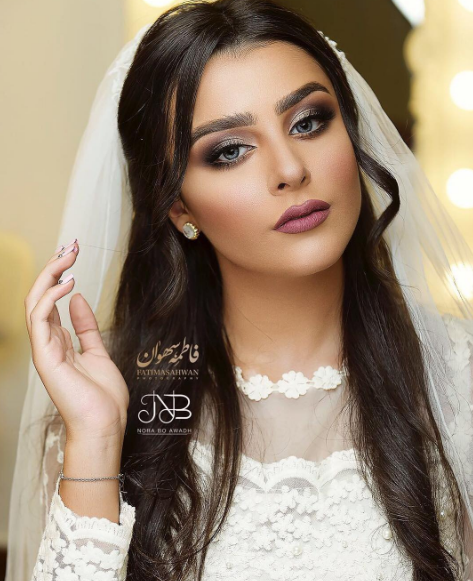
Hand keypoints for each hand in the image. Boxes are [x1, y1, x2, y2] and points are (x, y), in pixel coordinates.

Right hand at [24, 239, 128, 441]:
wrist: (105, 423)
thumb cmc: (102, 396)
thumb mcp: (97, 351)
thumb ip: (85, 326)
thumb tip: (77, 298)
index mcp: (58, 341)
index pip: (50, 300)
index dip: (58, 275)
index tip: (72, 253)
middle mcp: (47, 342)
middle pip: (40, 296)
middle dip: (52, 268)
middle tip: (69, 245)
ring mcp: (43, 349)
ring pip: (35, 301)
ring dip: (50, 275)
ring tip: (68, 255)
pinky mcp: (44, 356)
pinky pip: (39, 318)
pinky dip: (51, 297)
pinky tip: (68, 282)